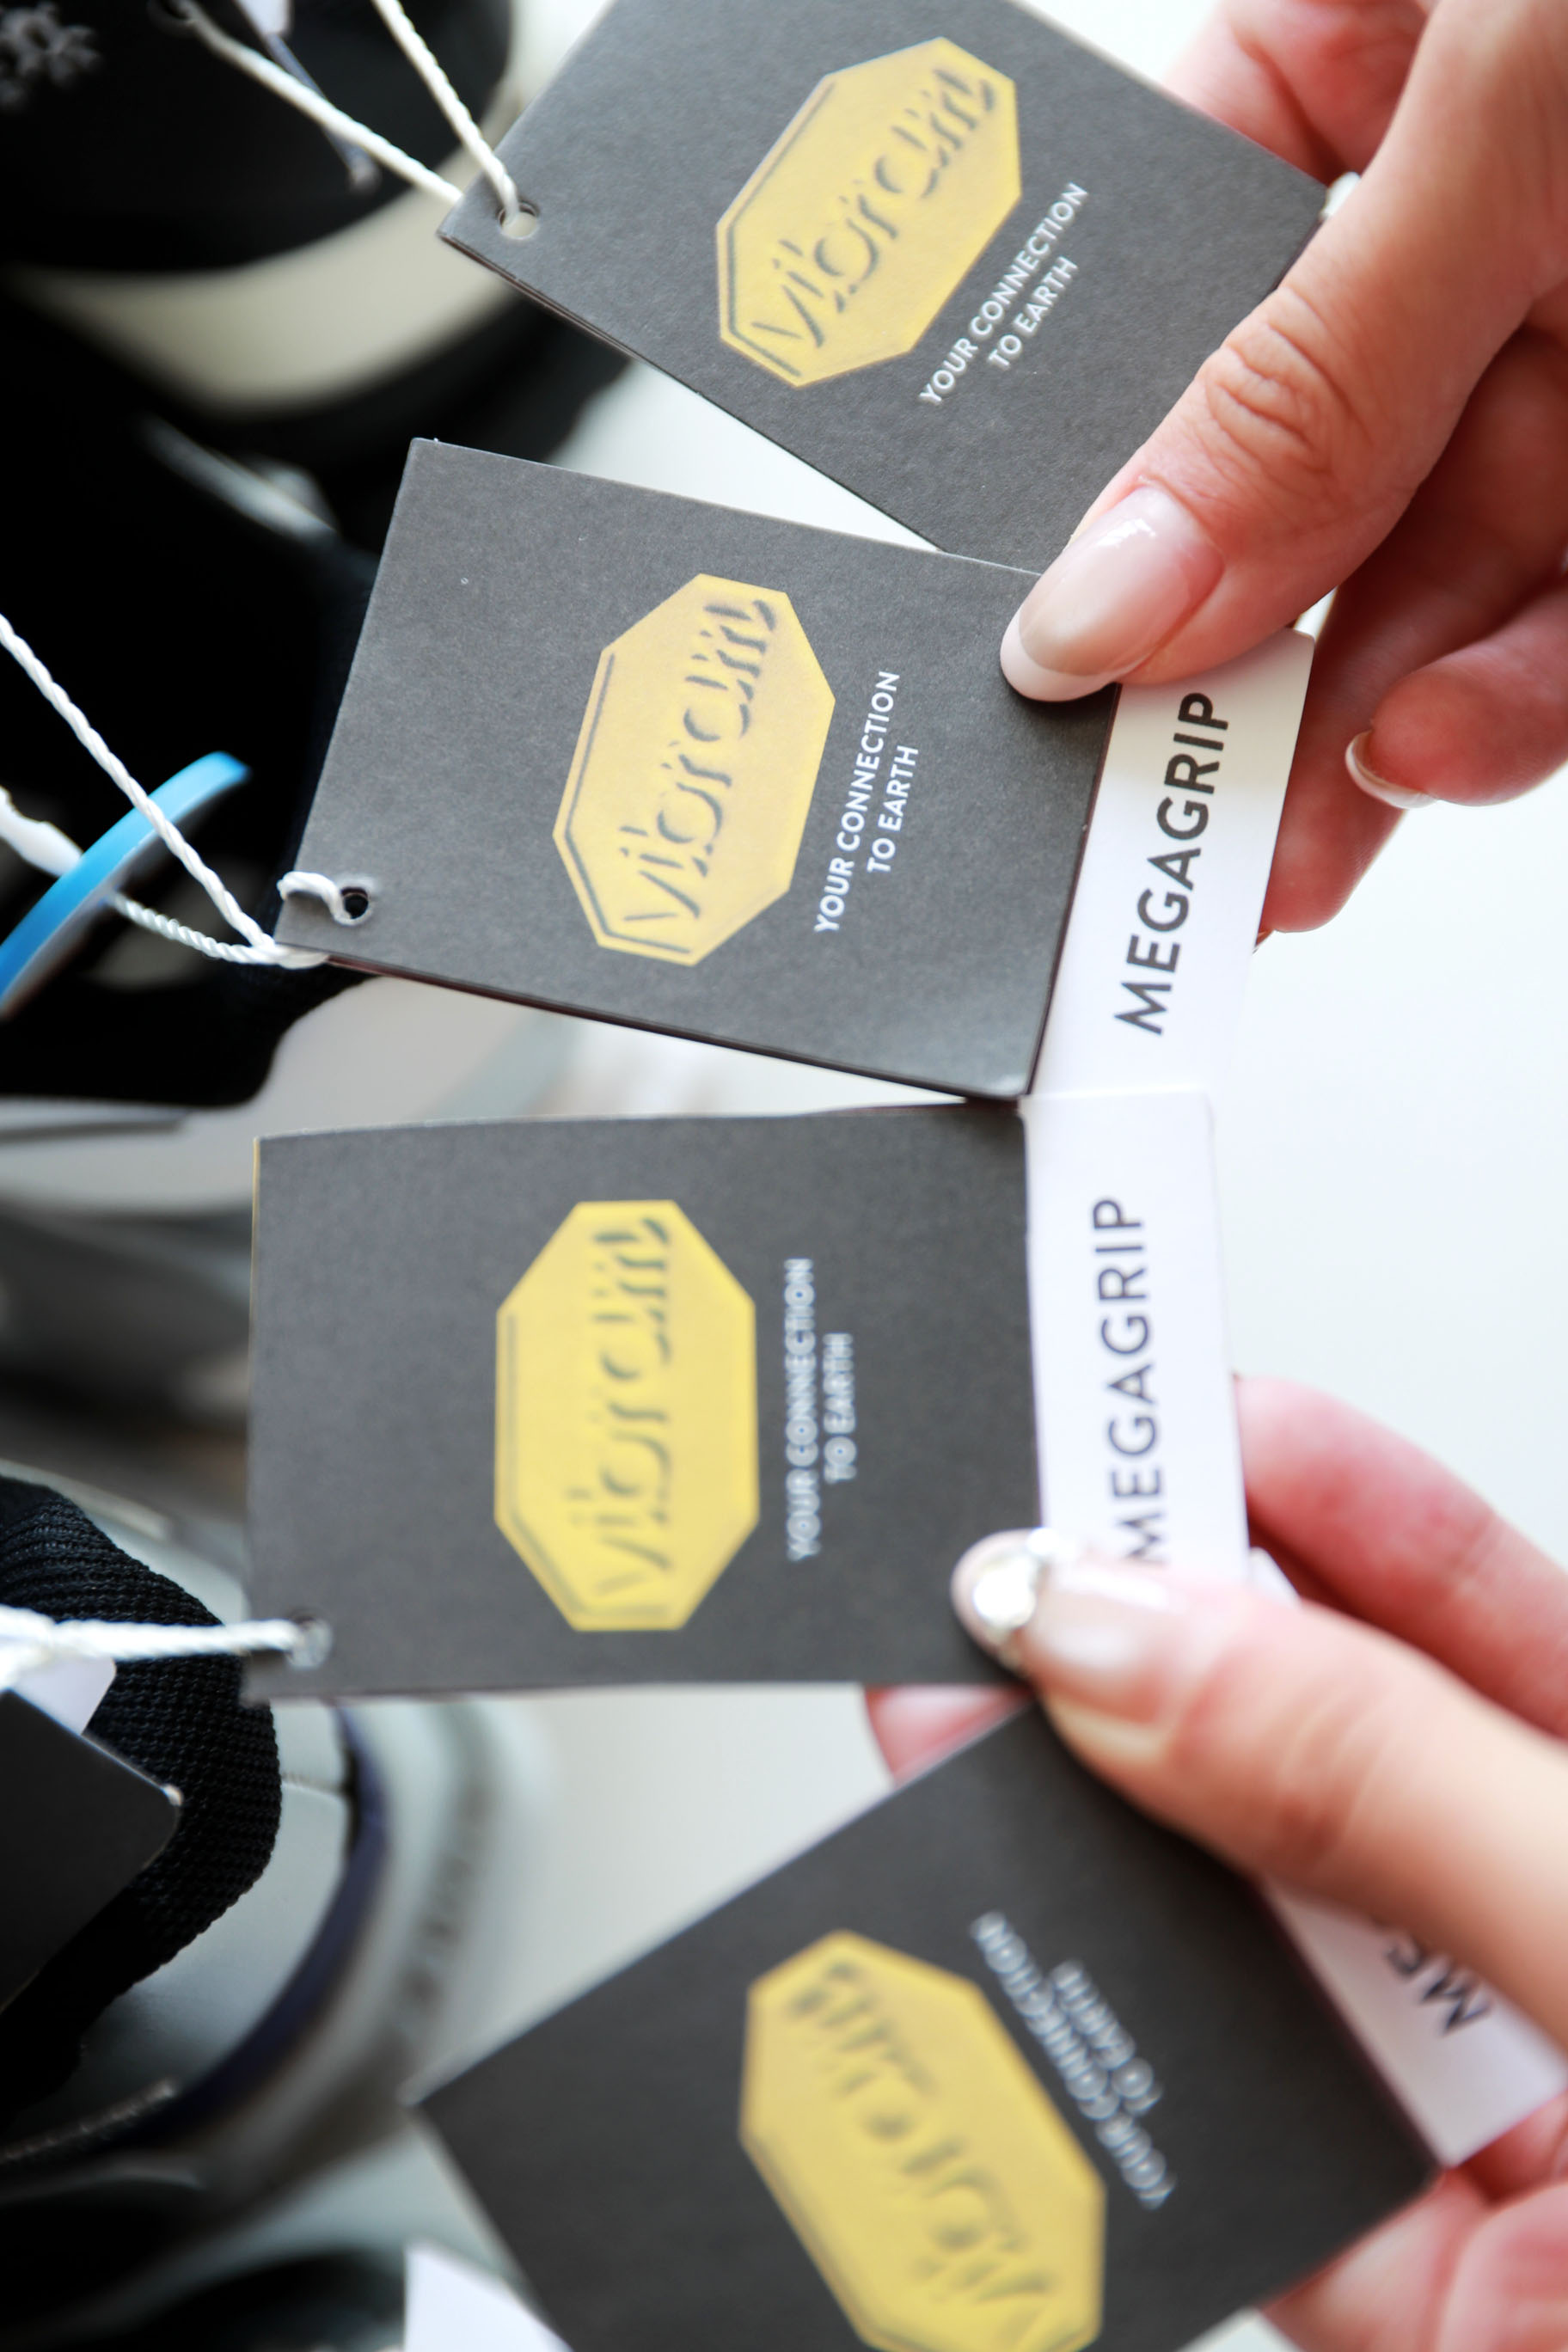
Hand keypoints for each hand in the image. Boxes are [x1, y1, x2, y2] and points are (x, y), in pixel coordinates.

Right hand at [868, 1377, 1567, 2348]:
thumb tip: (1149, 1640)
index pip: (1515, 1620)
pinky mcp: (1430, 2313)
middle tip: (1026, 1549)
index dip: (1343, 1498)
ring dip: (1115, 1846)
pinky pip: (1239, 2156)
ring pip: (1277, 1953)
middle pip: (1363, 1768)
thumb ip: (1397, 1791)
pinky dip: (1115, 2057)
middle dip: (1183, 1655)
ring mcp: (1531, 2150)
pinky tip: (1028, 1946)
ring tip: (973, 1718)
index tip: (1177, 1407)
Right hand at [997, 0, 1567, 930]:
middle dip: (1244, 649)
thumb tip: (1109, 586)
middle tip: (1166, 803)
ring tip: (1317, 812)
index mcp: (1388, 36)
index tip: (1058, 633)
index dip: (1105, 465)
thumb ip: (1314, 371)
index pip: (1182, 273)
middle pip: (1313, 468)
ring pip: (1462, 568)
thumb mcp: (1521, 100)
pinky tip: (1459, 738)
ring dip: (1385, 707)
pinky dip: (1533, 695)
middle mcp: (1499, 199)